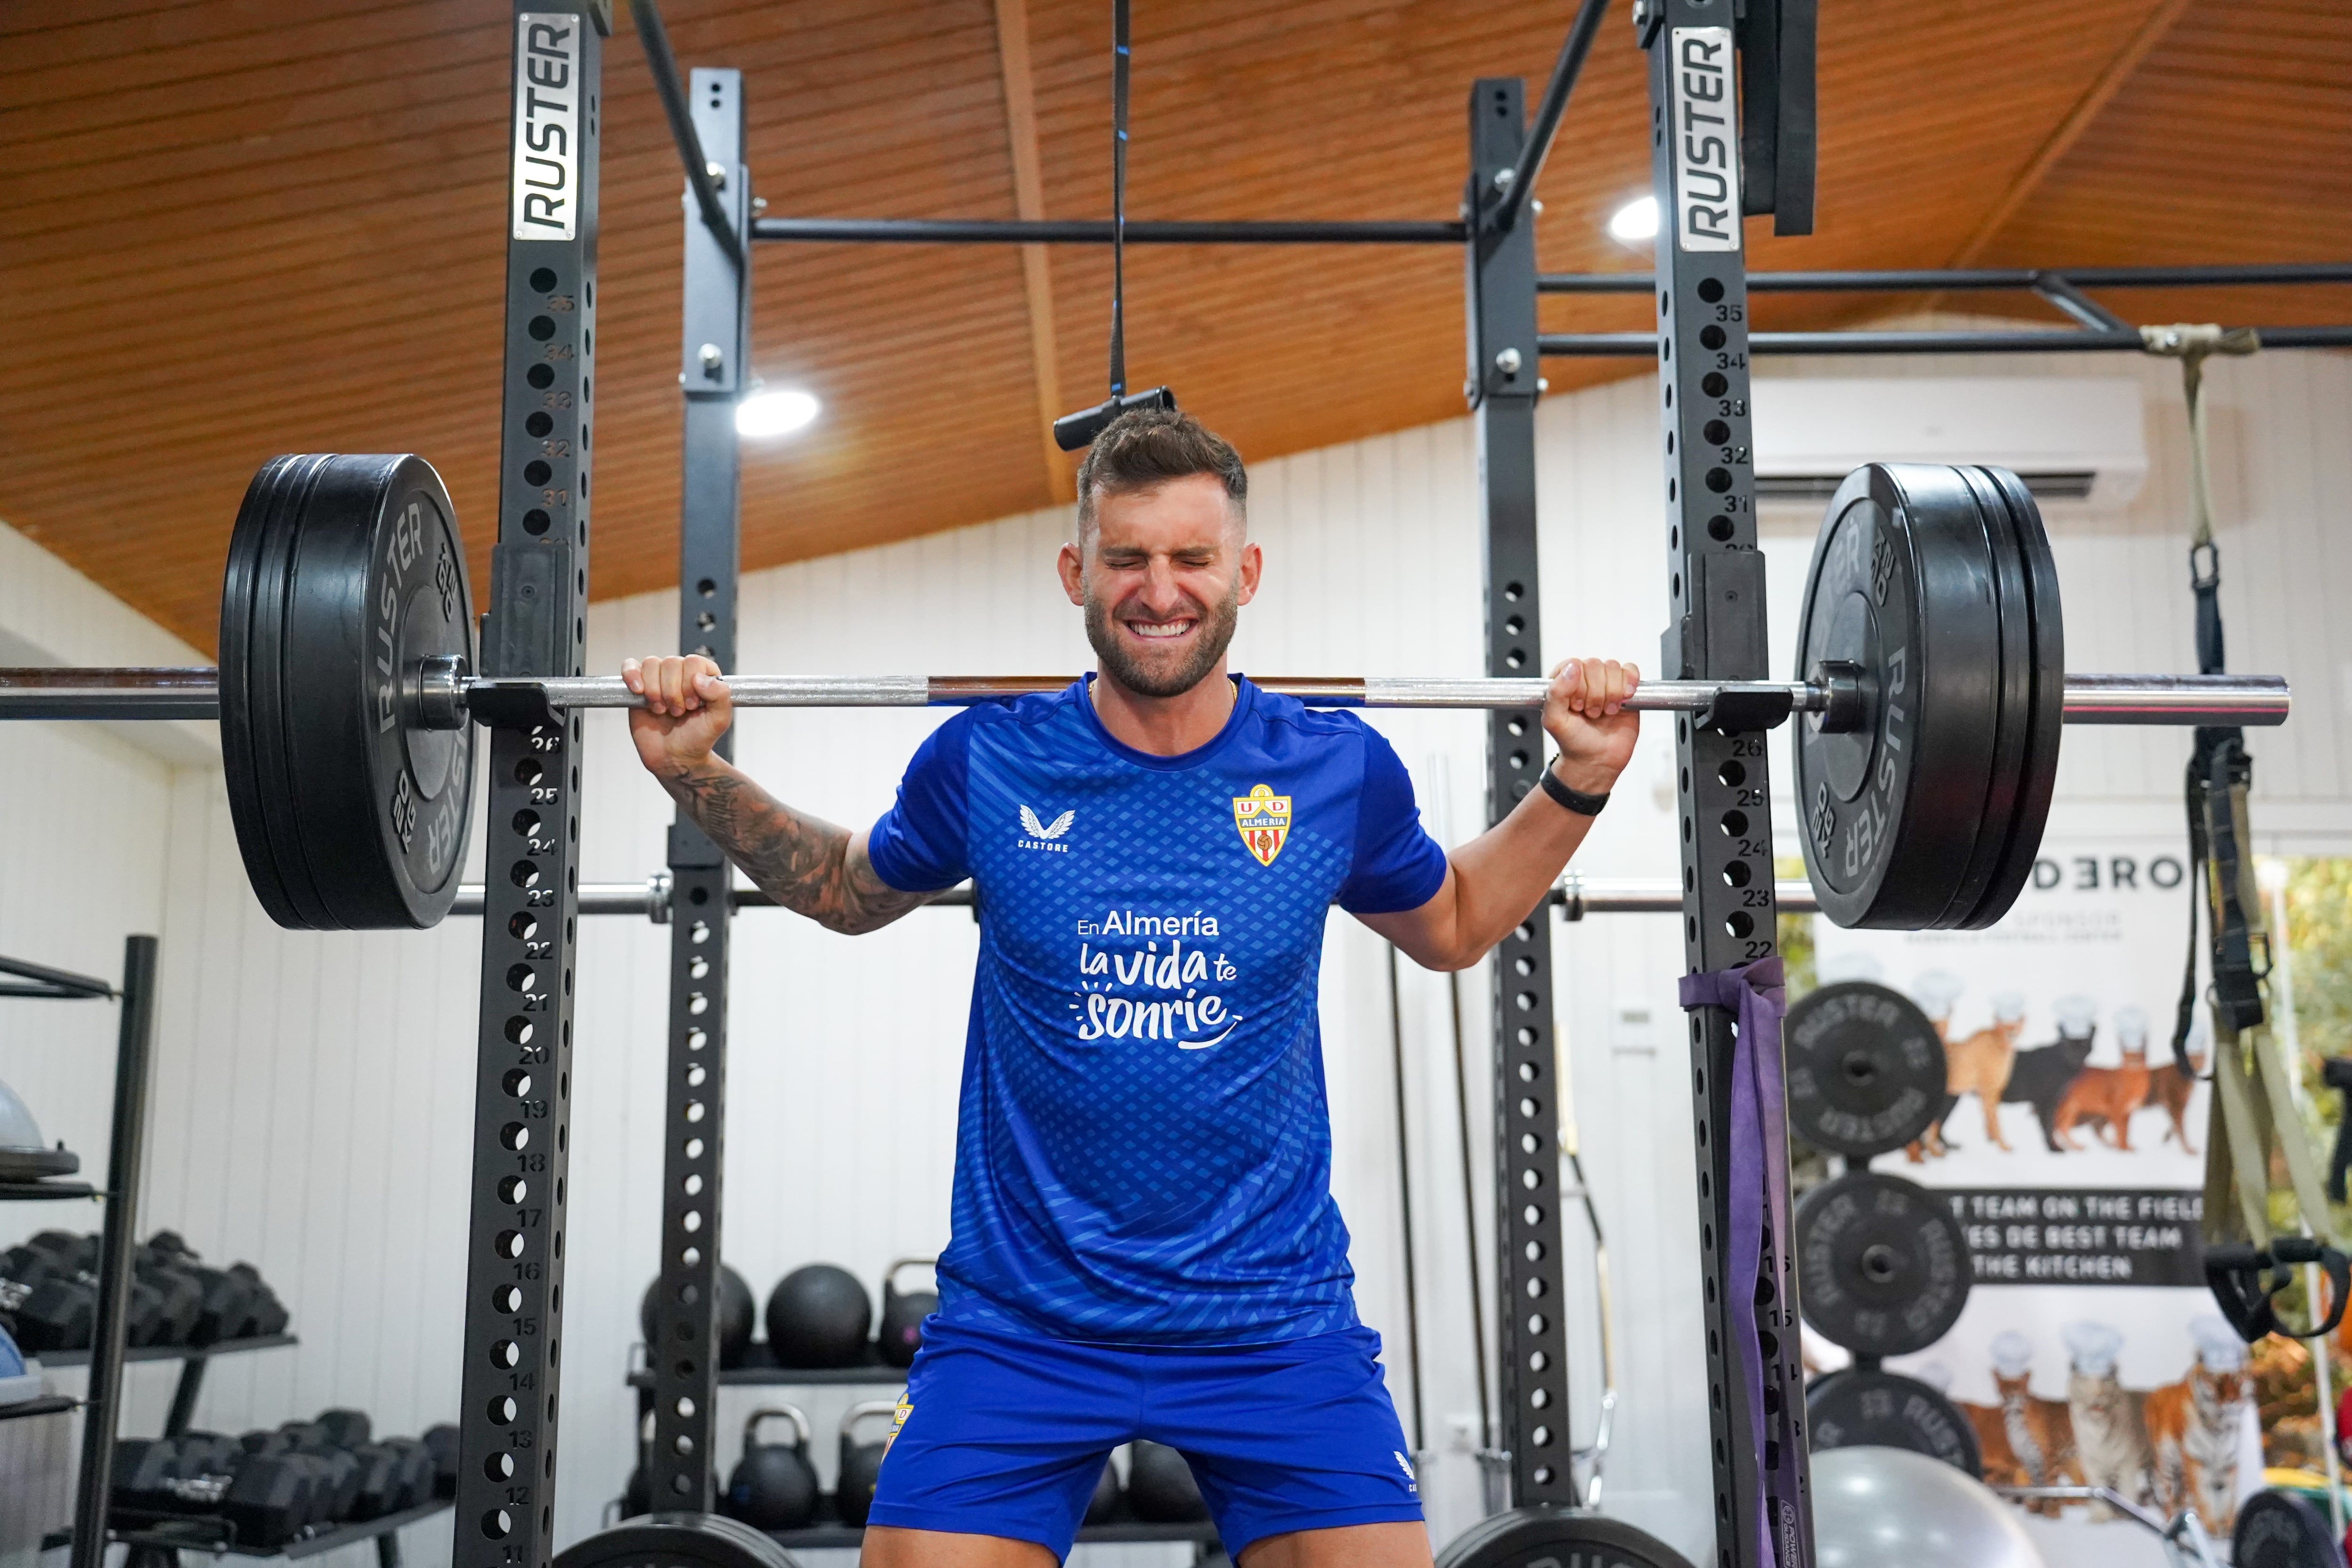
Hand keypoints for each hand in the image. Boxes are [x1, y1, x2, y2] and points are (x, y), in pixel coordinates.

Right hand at [623, 654, 732, 776]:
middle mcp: (681, 673)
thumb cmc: (697, 738)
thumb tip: (699, 677)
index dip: (690, 683)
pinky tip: (639, 691)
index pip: (694, 661)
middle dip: (673, 692)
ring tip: (661, 710)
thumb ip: (721, 696)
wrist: (674, 758)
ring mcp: (659, 678)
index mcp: (704, 676)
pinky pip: (630, 666)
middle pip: (671, 662)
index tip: (692, 705)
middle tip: (677, 712)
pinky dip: (631, 675)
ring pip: (651, 664)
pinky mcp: (638, 686)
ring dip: (655, 690)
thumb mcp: (719, 721)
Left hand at [1541, 657, 1639, 794]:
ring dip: (1611, 693)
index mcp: (1563, 682)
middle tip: (1592, 713)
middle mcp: (1585, 679)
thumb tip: (1572, 668)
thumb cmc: (1573, 742)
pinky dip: (1630, 683)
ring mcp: (1606, 682)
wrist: (1597, 761)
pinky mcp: (1626, 688)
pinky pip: (1631, 670)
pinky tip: (1624, 700)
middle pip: (1595, 665)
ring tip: (1606, 712)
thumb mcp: (1554, 721)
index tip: (1576, 706)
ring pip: (1613, 668)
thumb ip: (1556, 692)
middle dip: (1595, 694)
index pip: (1573, 664)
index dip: (1578, 686)